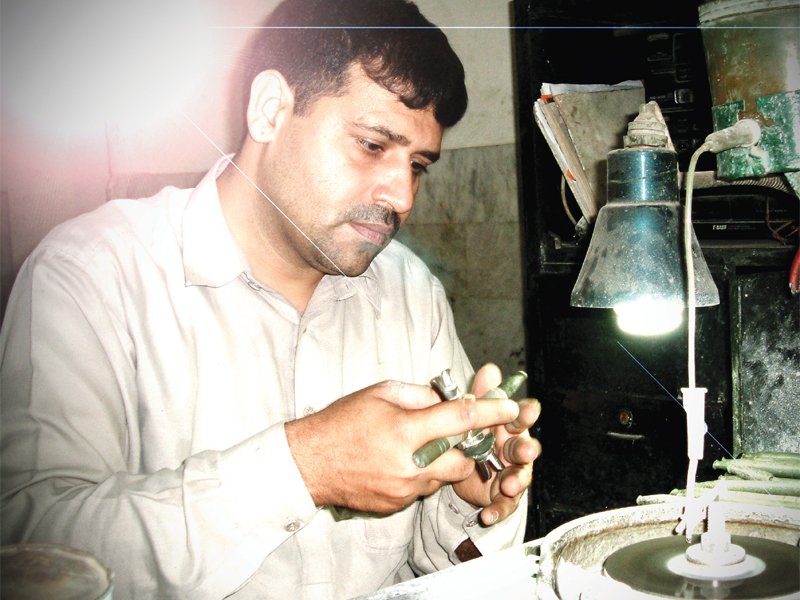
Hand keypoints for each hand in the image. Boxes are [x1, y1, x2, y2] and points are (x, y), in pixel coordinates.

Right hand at [285, 379, 519, 513]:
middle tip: (460, 431)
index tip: (510, 407)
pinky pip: (425, 488)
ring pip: (446, 475)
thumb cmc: (341, 423)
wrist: (308, 463)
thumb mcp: (380, 393)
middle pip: (463, 458)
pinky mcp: (397, 504)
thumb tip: (449, 398)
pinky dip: (423, 474)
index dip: (491, 413)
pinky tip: (402, 462)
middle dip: (469, 445)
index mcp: (405, 431)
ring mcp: (404, 489)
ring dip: (444, 460)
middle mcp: (409, 465)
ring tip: (421, 445)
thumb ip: (419, 395)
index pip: (461, 420)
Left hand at [452, 363, 540, 525]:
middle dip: (526, 448)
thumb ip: (485, 394)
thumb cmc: (477, 434)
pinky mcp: (503, 495)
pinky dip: (497, 509)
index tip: (528, 410)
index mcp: (510, 425)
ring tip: (508, 485)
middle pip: (526, 446)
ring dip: (516, 481)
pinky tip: (488, 514)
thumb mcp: (476, 414)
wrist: (464, 467)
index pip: (523, 416)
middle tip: (524, 450)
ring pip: (520, 476)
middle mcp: (515, 448)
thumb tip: (490, 369)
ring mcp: (512, 472)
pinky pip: (504, 504)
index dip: (526, 413)